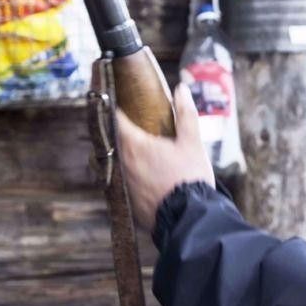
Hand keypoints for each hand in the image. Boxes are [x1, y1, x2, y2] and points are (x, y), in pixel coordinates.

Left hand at [115, 84, 214, 230]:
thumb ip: (186, 113)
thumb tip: (181, 88)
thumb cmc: (189, 177)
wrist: (188, 217)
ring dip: (120, 155)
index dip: (116, 109)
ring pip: (113, 164)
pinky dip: (125, 176)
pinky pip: (119, 184)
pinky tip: (138, 177)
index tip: (116, 101)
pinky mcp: (126, 202)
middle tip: (126, 125)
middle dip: (117, 132)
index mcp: (136, 144)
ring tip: (132, 152)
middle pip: (112, 142)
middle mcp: (123, 163)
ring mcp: (122, 184)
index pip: (117, 120)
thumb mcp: (193, 142)